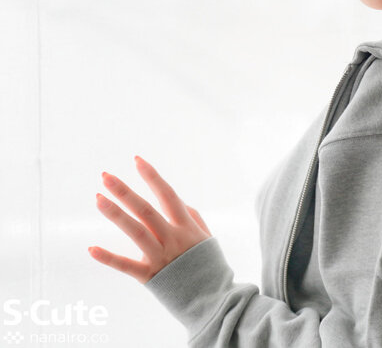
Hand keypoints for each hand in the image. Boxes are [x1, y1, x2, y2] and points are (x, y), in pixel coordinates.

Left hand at [89, 155, 211, 283]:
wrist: (213, 298)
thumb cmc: (209, 266)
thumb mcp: (206, 237)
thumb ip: (193, 217)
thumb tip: (179, 201)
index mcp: (187, 226)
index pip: (167, 195)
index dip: (152, 177)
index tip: (137, 160)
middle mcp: (173, 238)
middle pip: (146, 210)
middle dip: (125, 191)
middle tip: (105, 176)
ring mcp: (161, 257)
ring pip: (136, 232)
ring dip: (116, 214)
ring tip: (97, 198)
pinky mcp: (150, 276)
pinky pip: (127, 266)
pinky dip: (109, 258)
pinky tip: (91, 248)